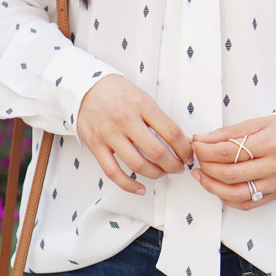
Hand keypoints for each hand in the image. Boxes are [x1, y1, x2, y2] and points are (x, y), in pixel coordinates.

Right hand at [77, 75, 191, 194]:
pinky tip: (141, 188)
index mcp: (142, 104)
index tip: (189, 156)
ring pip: (137, 164)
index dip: (185, 149)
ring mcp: (109, 133)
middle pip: (157, 152)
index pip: (171, 132)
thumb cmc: (119, 93)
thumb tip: (181, 143)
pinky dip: (129, 184)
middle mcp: (125, 119)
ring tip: (163, 173)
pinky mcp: (95, 145)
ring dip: (156, 174)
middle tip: (179, 168)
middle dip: (174, 165)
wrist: (86, 87)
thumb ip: (159, 118)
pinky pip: (113, 172)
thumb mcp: (142, 97)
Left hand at [191, 115, 275, 210]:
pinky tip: (217, 187)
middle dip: (206, 167)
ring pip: (235, 193)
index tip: (195, 145)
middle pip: (230, 173)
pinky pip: (246, 203)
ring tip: (201, 175)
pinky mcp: (275, 195)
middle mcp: (274, 166)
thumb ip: (228, 133)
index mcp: (269, 143)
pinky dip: (226, 198)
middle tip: (197, 158)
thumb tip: (201, 139)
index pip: (229, 151)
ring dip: (212, 186)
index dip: (206, 150)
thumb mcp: (257, 123)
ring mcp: (275, 184)